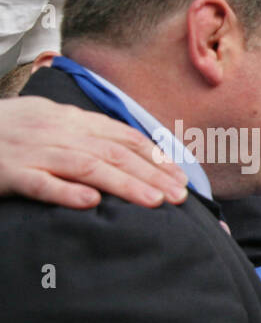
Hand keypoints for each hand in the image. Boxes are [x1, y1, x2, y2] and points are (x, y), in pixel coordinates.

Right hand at [0, 96, 188, 207]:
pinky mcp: (7, 172)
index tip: (180, 177)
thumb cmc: (4, 133)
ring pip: (85, 166)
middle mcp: (53, 131)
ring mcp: (30, 151)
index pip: (120, 136)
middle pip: (111, 152)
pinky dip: (65, 192)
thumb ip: (82, 134)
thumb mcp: (45, 124)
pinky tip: (91, 203)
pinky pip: (39, 182)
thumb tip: (125, 149)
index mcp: (65, 119)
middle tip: (181, 196)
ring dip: (124, 184)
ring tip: (155, 203)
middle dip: (151, 174)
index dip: (154, 156)